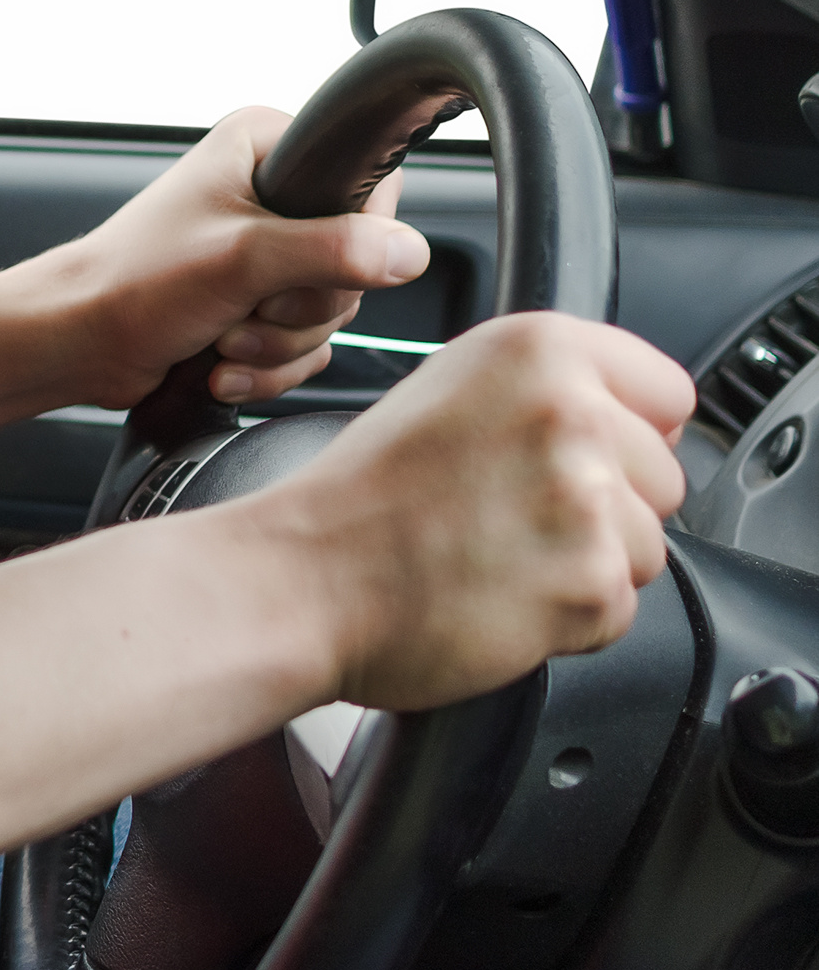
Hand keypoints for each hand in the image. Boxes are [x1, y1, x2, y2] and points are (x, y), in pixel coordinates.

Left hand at [55, 107, 431, 408]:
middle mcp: (270, 192)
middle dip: (299, 307)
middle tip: (245, 307)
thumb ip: (332, 250)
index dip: (355, 239)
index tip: (304, 264)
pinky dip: (266, 366)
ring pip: (330, 312)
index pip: (372, 185)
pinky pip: (304, 345)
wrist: (79, 343)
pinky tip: (221, 367)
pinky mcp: (256, 303)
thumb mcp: (243, 258)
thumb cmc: (133, 283)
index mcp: (265, 147)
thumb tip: (408, 253)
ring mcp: (265, 253)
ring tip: (223, 338)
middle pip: (355, 261)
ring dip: (277, 343)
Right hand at [237, 312, 692, 708]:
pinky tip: (499, 597)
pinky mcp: (587, 585)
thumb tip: (625, 421)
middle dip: (605, 509)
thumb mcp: (446, 391)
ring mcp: (585, 501)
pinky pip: (618, 612)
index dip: (626, 435)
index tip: (578, 460)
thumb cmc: (357, 500)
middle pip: (664, 479)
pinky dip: (567, 621)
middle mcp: (570, 413)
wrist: (301, 581)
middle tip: (510, 516)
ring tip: (497, 556)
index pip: (668, 393)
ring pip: (646, 549)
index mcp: (537, 349)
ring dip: (584, 566)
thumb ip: (542, 389)